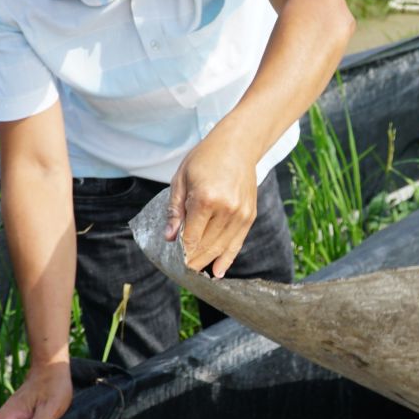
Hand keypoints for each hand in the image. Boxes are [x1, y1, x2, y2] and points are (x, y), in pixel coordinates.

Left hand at [166, 130, 259, 276]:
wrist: (239, 145)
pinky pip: (237, 243)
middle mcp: (226, 210)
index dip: (181, 252)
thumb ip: (175, 210)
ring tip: (195, 273)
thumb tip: (169, 238)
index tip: (173, 262)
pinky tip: (218, 272)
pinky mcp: (249, 216)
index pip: (191, 237)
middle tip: (181, 272)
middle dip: (192, 261)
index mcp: (206, 199)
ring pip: (221, 248)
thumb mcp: (181, 179)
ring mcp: (241, 214)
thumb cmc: (206, 158)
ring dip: (207, 262)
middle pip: (206, 246)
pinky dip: (227, 259)